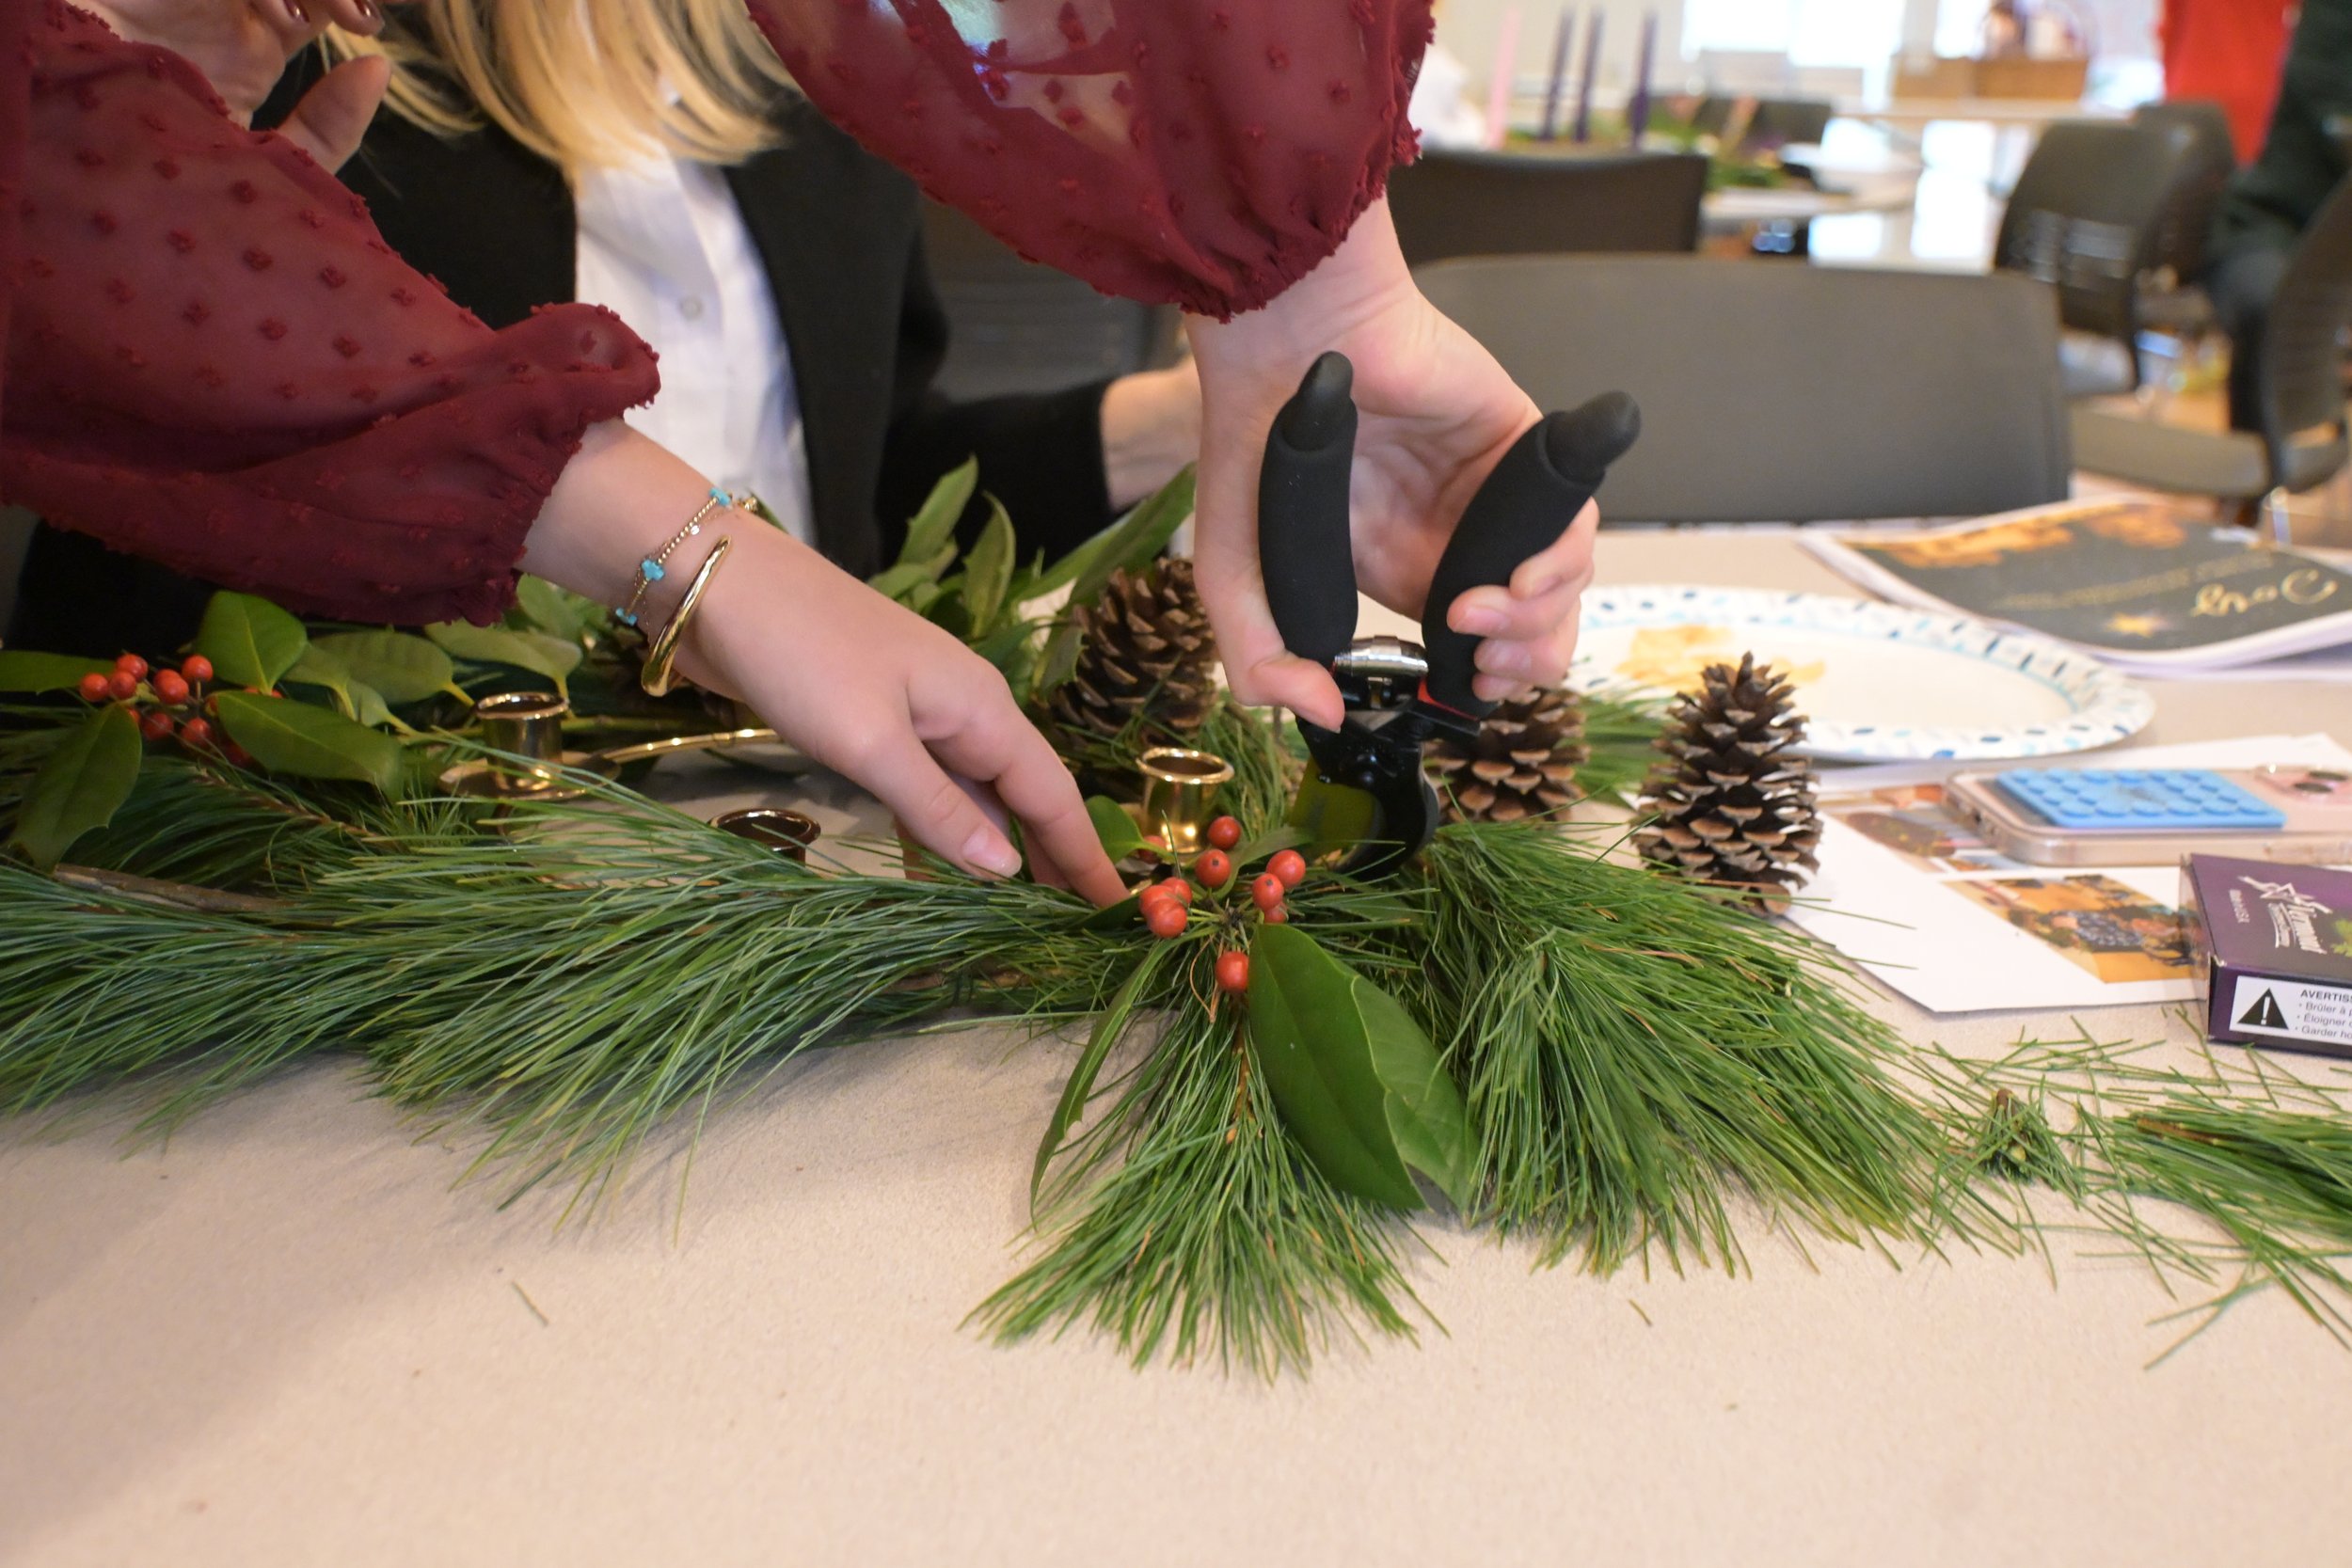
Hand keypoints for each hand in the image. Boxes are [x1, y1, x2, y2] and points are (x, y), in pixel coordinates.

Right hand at [77, 0, 392, 168]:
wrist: (95, 207)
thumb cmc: (177, 197)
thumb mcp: (269, 171)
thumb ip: (328, 128)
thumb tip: (379, 67)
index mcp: (248, 47)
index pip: (318, 1)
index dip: (351, 4)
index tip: (373, 26)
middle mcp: (216, 10)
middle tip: (364, 15)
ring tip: (340, 15)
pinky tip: (282, 15)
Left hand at [675, 528, 1125, 905]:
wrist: (719, 584)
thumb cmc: (801, 652)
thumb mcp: (870, 740)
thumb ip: (937, 808)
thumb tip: (1006, 869)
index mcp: (980, 708)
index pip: (1052, 794)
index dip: (1085, 853)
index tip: (1118, 908)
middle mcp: (962, 713)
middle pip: (1022, 799)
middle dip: (1050, 862)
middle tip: (1074, 932)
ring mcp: (918, 717)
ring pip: (972, 799)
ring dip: (991, 857)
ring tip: (1012, 924)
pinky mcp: (874, 725)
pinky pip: (925, 792)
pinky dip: (936, 837)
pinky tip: (935, 881)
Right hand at [1185, 200, 1596, 730]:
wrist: (1283, 344)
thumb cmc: (1252, 441)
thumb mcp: (1230, 576)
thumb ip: (1260, 659)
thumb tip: (1327, 716)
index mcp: (1397, 566)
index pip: (1469, 646)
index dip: (1475, 684)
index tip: (1454, 693)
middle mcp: (1452, 533)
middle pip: (1530, 628)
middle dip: (1521, 668)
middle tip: (1483, 669)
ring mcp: (1491, 493)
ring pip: (1558, 586)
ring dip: (1533, 627)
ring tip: (1479, 619)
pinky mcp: (1526, 450)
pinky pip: (1572, 525)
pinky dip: (1555, 571)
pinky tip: (1513, 584)